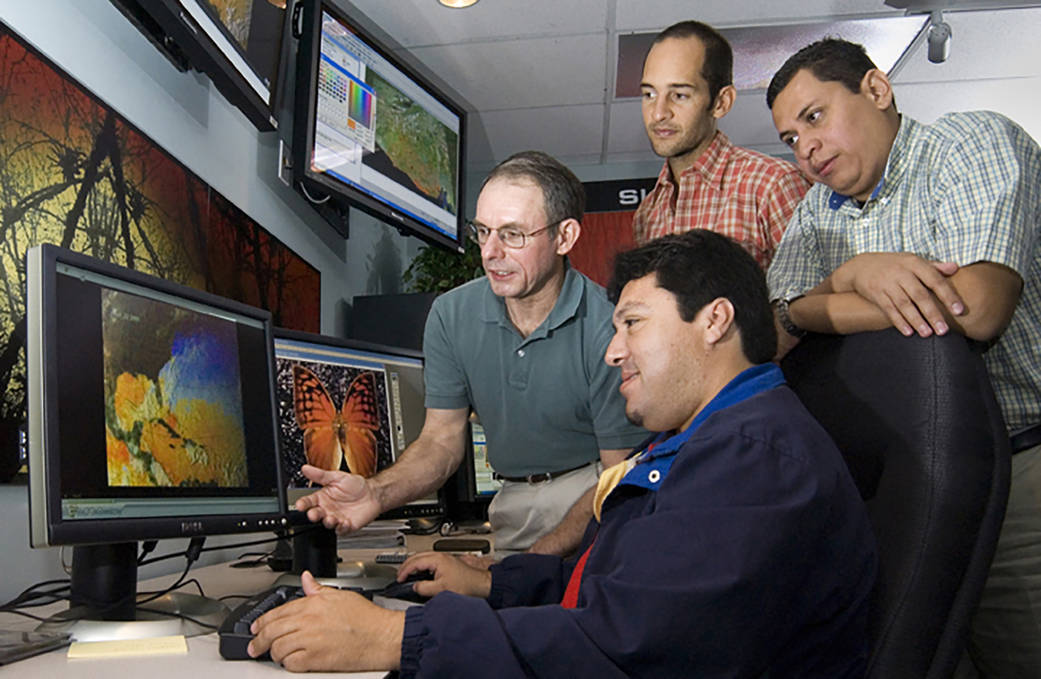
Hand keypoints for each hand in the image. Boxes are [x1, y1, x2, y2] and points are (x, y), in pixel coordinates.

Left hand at [248, 571, 403, 671]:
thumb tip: (306, 579)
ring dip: (274, 653)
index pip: (278, 612)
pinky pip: (290, 664)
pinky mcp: (315, 659)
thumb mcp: (341, 595)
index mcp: (313, 603)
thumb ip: (318, 588)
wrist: (381, 636)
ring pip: (277, 648)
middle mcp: (308, 620)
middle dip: (258, 640)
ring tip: (275, 655)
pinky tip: (291, 662)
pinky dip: (287, 664)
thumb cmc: (366, 618)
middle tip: (254, 646)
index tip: (256, 628)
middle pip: (271, 630)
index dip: (262, 622)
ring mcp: (310, 640)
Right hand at [294, 465, 380, 533]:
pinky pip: (341, 530)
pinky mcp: (346, 526)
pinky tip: (344, 523)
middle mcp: (327, 509)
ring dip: (327, 522)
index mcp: (322, 497)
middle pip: (316, 514)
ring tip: (330, 518)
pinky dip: (342, 528)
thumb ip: (320, 475)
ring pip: (327, 524)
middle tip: (313, 514)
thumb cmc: (355, 485)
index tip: (300, 504)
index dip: (303, 504)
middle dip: (313, 515)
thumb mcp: (337, 477)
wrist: (372, 493)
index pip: (308, 502)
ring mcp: (336, 518)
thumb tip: (305, 468)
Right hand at [397, 552, 492, 598]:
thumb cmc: (466, 585)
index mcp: (437, 559)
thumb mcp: (441, 590)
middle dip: (406, 566)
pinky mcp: (446, 563)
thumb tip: (415, 586)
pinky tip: (419, 574)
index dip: (404, 571)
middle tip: (399, 576)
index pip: (415, 562)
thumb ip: (424, 588)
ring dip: (413, 565)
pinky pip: (428, 561)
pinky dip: (420, 566)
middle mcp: (439, 556)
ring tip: (406, 575)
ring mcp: (443, 558)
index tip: (399, 579)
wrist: (480, 584)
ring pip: (422, 558)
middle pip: (416, 557)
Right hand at [830, 253, 963, 336]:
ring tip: (927, 334)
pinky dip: (898, 321)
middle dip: (932, 314)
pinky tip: (908, 332)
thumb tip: (956, 268)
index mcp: (914, 263)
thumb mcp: (912, 261)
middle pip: (920, 295)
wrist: (861, 266)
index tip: (959, 311)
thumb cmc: (893, 265)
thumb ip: (934, 267)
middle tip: (943, 330)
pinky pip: (888, 309)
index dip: (948, 296)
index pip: (935, 280)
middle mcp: (901, 272)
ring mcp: (887, 283)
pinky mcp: (875, 293)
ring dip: (916, 320)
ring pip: (904, 304)